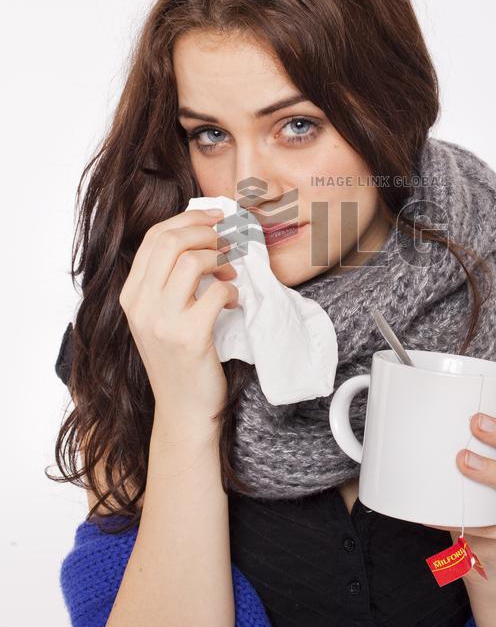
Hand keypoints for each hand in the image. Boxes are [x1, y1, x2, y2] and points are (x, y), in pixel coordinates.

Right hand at [119, 207, 239, 424]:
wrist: (183, 410)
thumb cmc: (179, 359)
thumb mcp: (160, 317)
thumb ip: (168, 280)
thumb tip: (200, 235)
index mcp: (131, 295)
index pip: (155, 237)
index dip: (188, 218)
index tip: (215, 216)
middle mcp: (140, 306)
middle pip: (172, 241)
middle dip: (206, 232)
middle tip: (227, 241)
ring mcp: (162, 322)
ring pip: (194, 262)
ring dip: (221, 260)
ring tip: (230, 274)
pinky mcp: (189, 337)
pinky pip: (216, 292)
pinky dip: (232, 291)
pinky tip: (233, 302)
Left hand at [423, 394, 495, 582]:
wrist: (489, 552)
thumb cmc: (479, 497)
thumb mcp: (479, 464)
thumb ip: (459, 442)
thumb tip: (411, 416)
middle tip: (476, 422)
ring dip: (493, 472)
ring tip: (463, 460)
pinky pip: (493, 527)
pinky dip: (465, 520)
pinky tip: (439, 515)